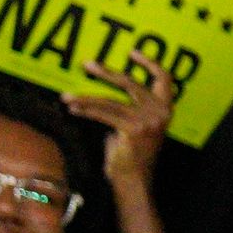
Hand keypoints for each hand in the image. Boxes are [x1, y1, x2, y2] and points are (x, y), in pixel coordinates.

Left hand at [67, 46, 176, 191]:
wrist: (135, 179)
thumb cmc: (132, 155)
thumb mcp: (137, 127)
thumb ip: (130, 110)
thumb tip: (104, 94)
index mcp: (165, 110)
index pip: (164, 79)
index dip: (150, 63)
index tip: (133, 52)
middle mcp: (160, 113)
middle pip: (131, 83)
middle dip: (107, 72)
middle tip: (88, 65)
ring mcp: (148, 121)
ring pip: (111, 100)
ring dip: (85, 97)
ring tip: (67, 96)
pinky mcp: (134, 130)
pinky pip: (104, 114)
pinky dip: (86, 110)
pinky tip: (73, 108)